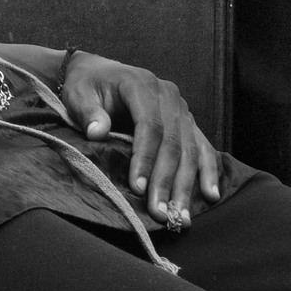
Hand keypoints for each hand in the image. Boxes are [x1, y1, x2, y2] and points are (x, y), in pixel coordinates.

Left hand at [61, 53, 221, 227]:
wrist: (101, 74)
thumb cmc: (88, 86)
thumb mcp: (79, 94)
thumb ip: (88, 112)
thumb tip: (98, 132)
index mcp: (143, 85)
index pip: (149, 126)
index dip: (145, 158)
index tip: (137, 188)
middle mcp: (169, 96)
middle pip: (174, 143)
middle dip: (167, 181)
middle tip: (161, 213)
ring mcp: (182, 109)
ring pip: (191, 150)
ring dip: (187, 185)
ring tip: (182, 216)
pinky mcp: (188, 123)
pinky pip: (203, 148)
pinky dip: (209, 172)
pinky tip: (210, 195)